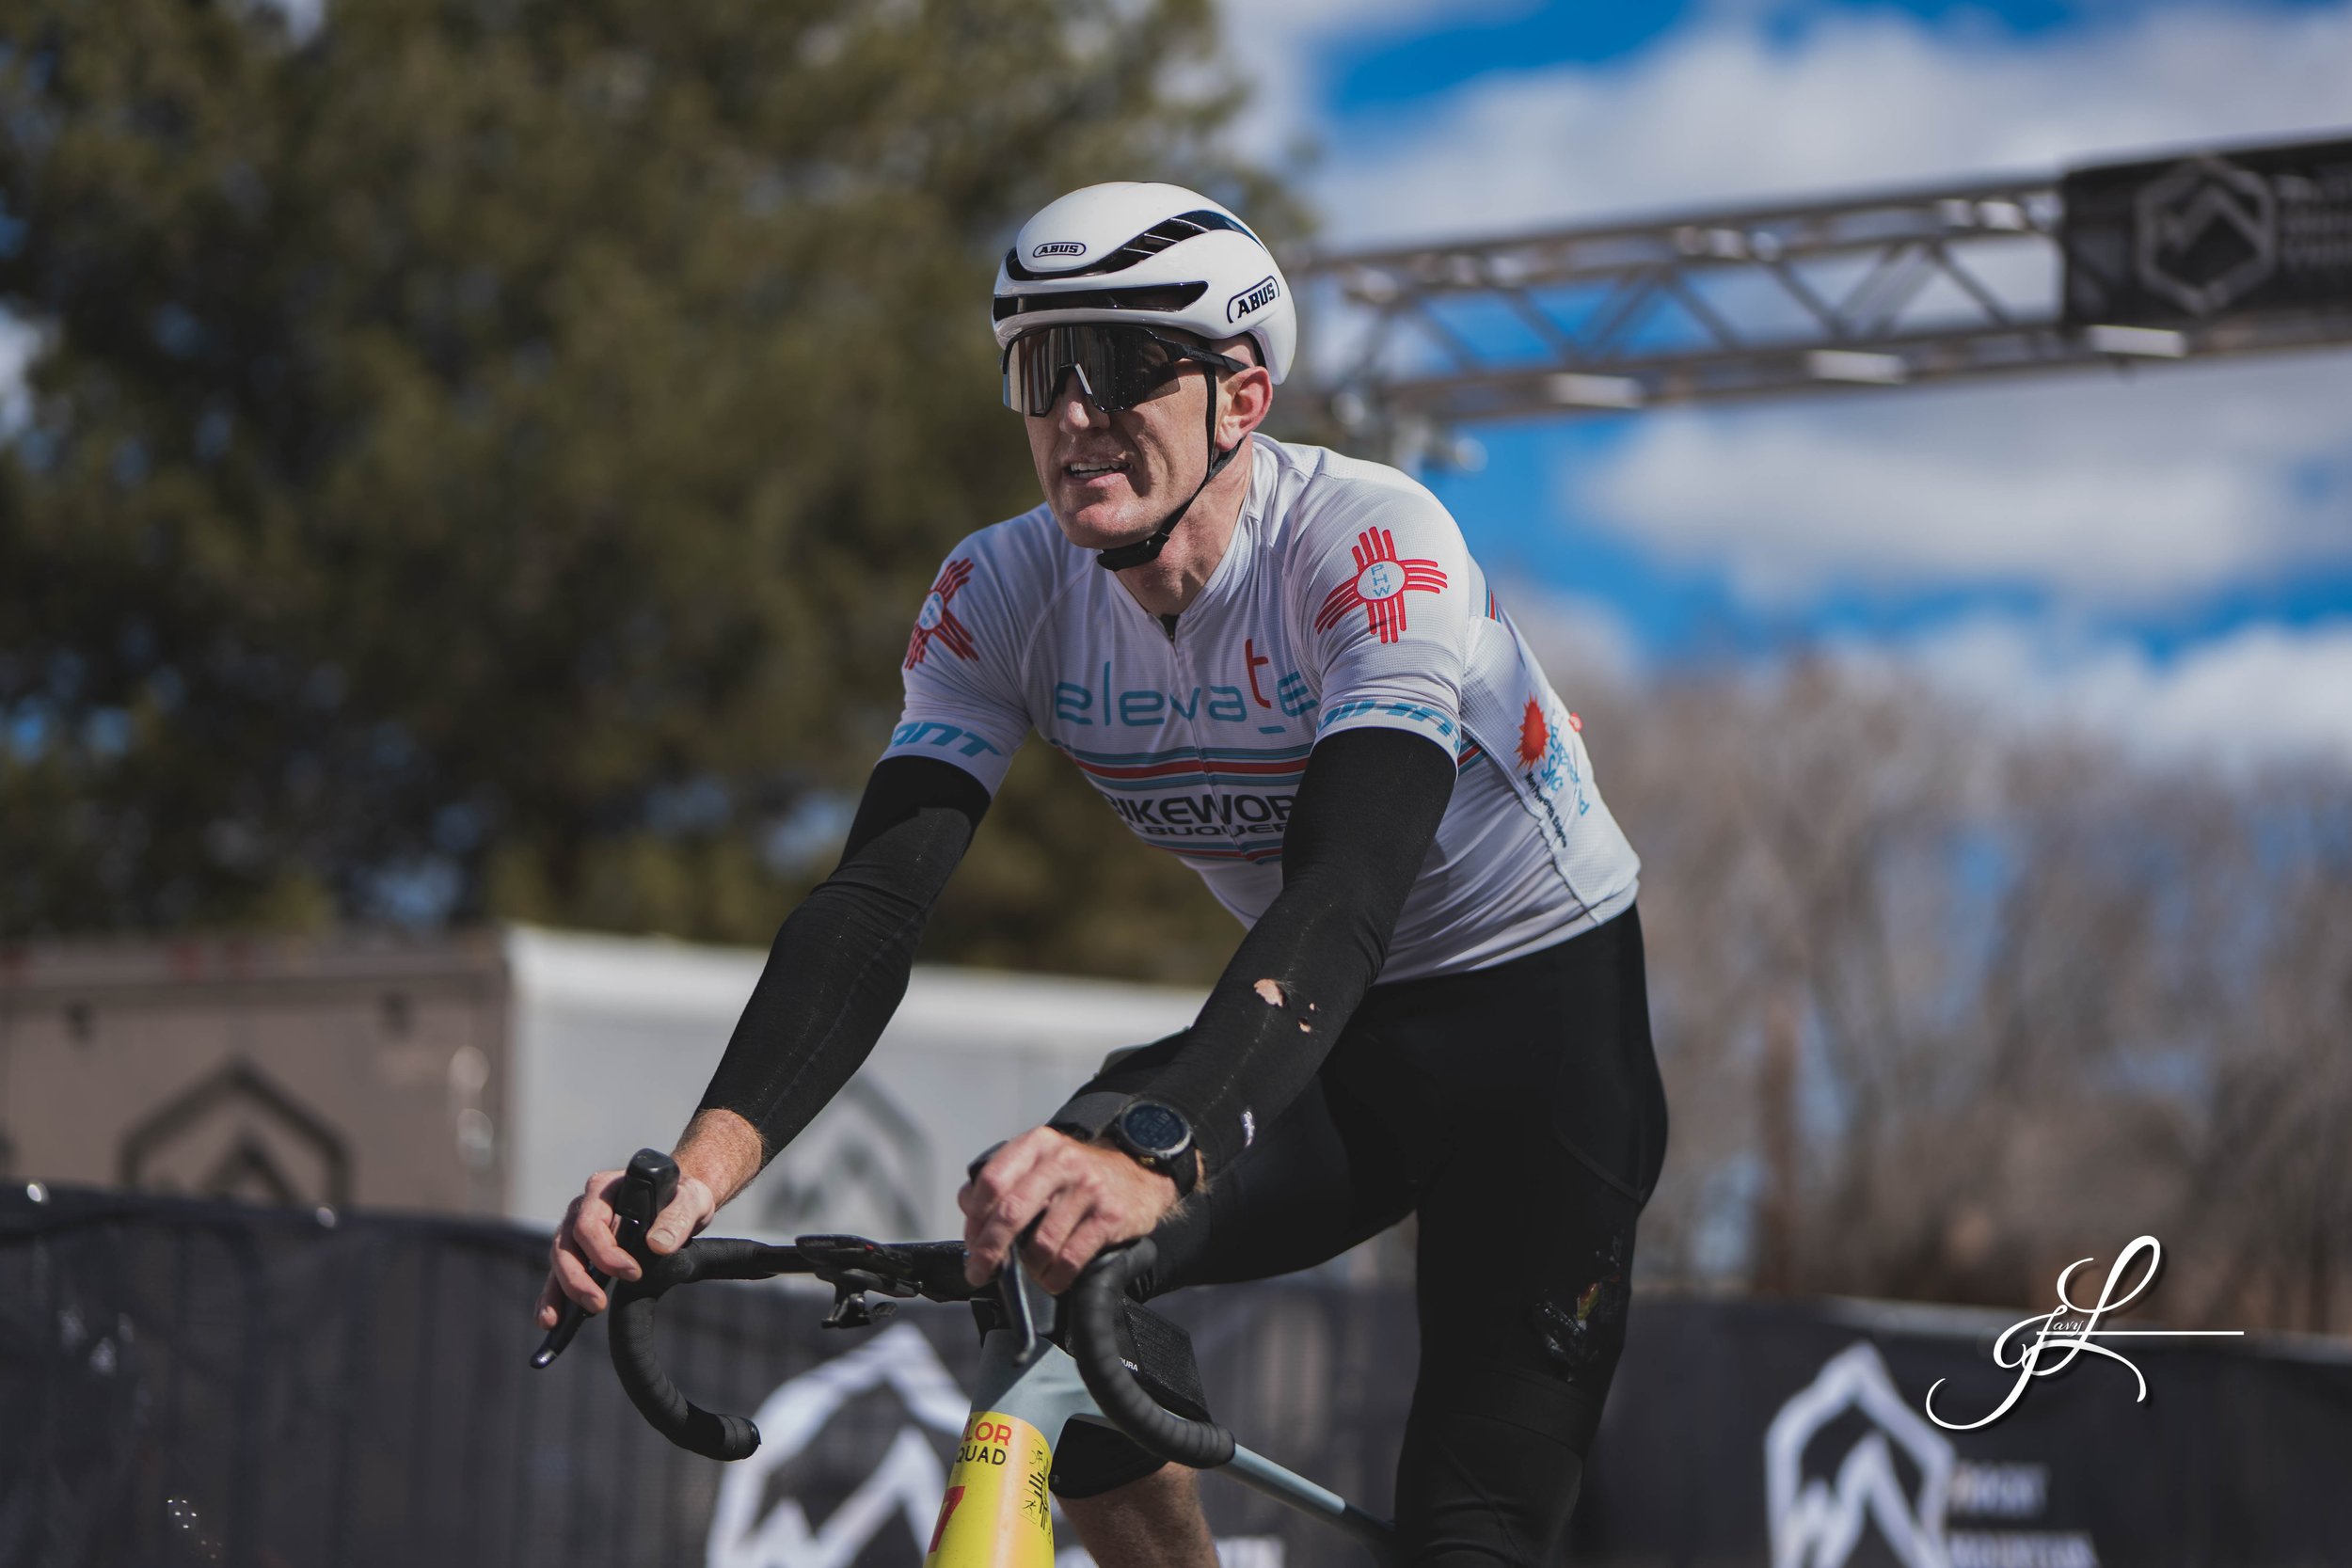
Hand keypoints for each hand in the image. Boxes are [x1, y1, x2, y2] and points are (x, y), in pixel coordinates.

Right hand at [533, 1165, 718, 1326]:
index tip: (633, 1273)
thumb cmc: (681, 1195)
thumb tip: (658, 1245)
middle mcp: (584, 1207)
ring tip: (558, 1322)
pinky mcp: (580, 1250)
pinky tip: (552, 1320)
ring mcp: (578, 1228)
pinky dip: (553, 1296)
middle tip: (597, 1304)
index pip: (591, 1223)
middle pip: (567, 1244)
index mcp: (605, 1188)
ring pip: (559, 1259)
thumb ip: (677, 1217)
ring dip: (559, 1291)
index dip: (605, 1252)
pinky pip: (560, 1272)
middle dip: (578, 1278)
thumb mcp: (691, 1199)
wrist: (679, 1200)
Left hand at [959, 1126, 1187, 1294]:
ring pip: (1041, 1243)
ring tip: (1029, 1274)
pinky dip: (1055, 1278)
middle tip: (980, 1271)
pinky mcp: (1110, 1216)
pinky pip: (1071, 1258)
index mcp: (1038, 1145)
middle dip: (989, 1250)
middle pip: (1010, 1212)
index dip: (975, 1218)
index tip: (972, 1241)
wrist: (1140, 1172)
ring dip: (1028, 1269)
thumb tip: (968, 1208)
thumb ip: (1005, 1179)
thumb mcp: (1042, 1161)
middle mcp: (1062, 1161)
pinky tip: (1052, 1279)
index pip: (992, 1181)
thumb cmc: (1080, 1174)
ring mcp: (1088, 1188)